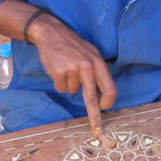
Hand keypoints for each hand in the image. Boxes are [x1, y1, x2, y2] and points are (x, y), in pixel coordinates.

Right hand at [28, 13, 116, 132]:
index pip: (109, 87)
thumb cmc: (73, 46)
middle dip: (94, 115)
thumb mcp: (91, 54)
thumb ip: (97, 72)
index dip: (108, 101)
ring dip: (69, 84)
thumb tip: (101, 95)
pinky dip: (59, 82)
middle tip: (97, 129)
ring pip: (73, 91)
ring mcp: (72, 69)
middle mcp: (87, 66)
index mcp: (98, 63)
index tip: (106, 109)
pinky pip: (61, 88)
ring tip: (66, 68)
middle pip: (92, 97)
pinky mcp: (58, 72)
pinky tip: (58, 69)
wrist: (51, 32)